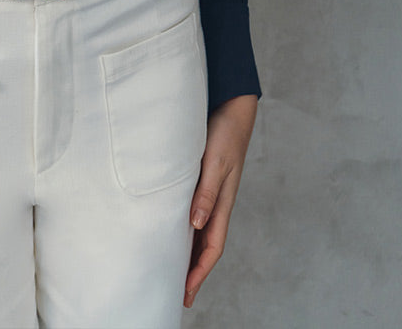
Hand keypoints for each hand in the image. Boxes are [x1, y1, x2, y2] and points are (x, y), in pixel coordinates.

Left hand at [184, 93, 256, 308]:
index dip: (199, 272)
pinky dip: (183, 228)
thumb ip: (206, 192)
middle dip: (192, 271)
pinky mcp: (201, 181)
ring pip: (198, 232)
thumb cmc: (224, 133)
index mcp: (222, 203)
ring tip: (170, 270)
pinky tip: (170, 230)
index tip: (186, 293)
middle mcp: (216, 203)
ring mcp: (209, 193)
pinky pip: (192, 212)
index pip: (211, 248)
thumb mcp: (215, 162)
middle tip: (176, 293)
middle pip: (204, 246)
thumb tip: (196, 224)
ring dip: (187, 252)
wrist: (231, 108)